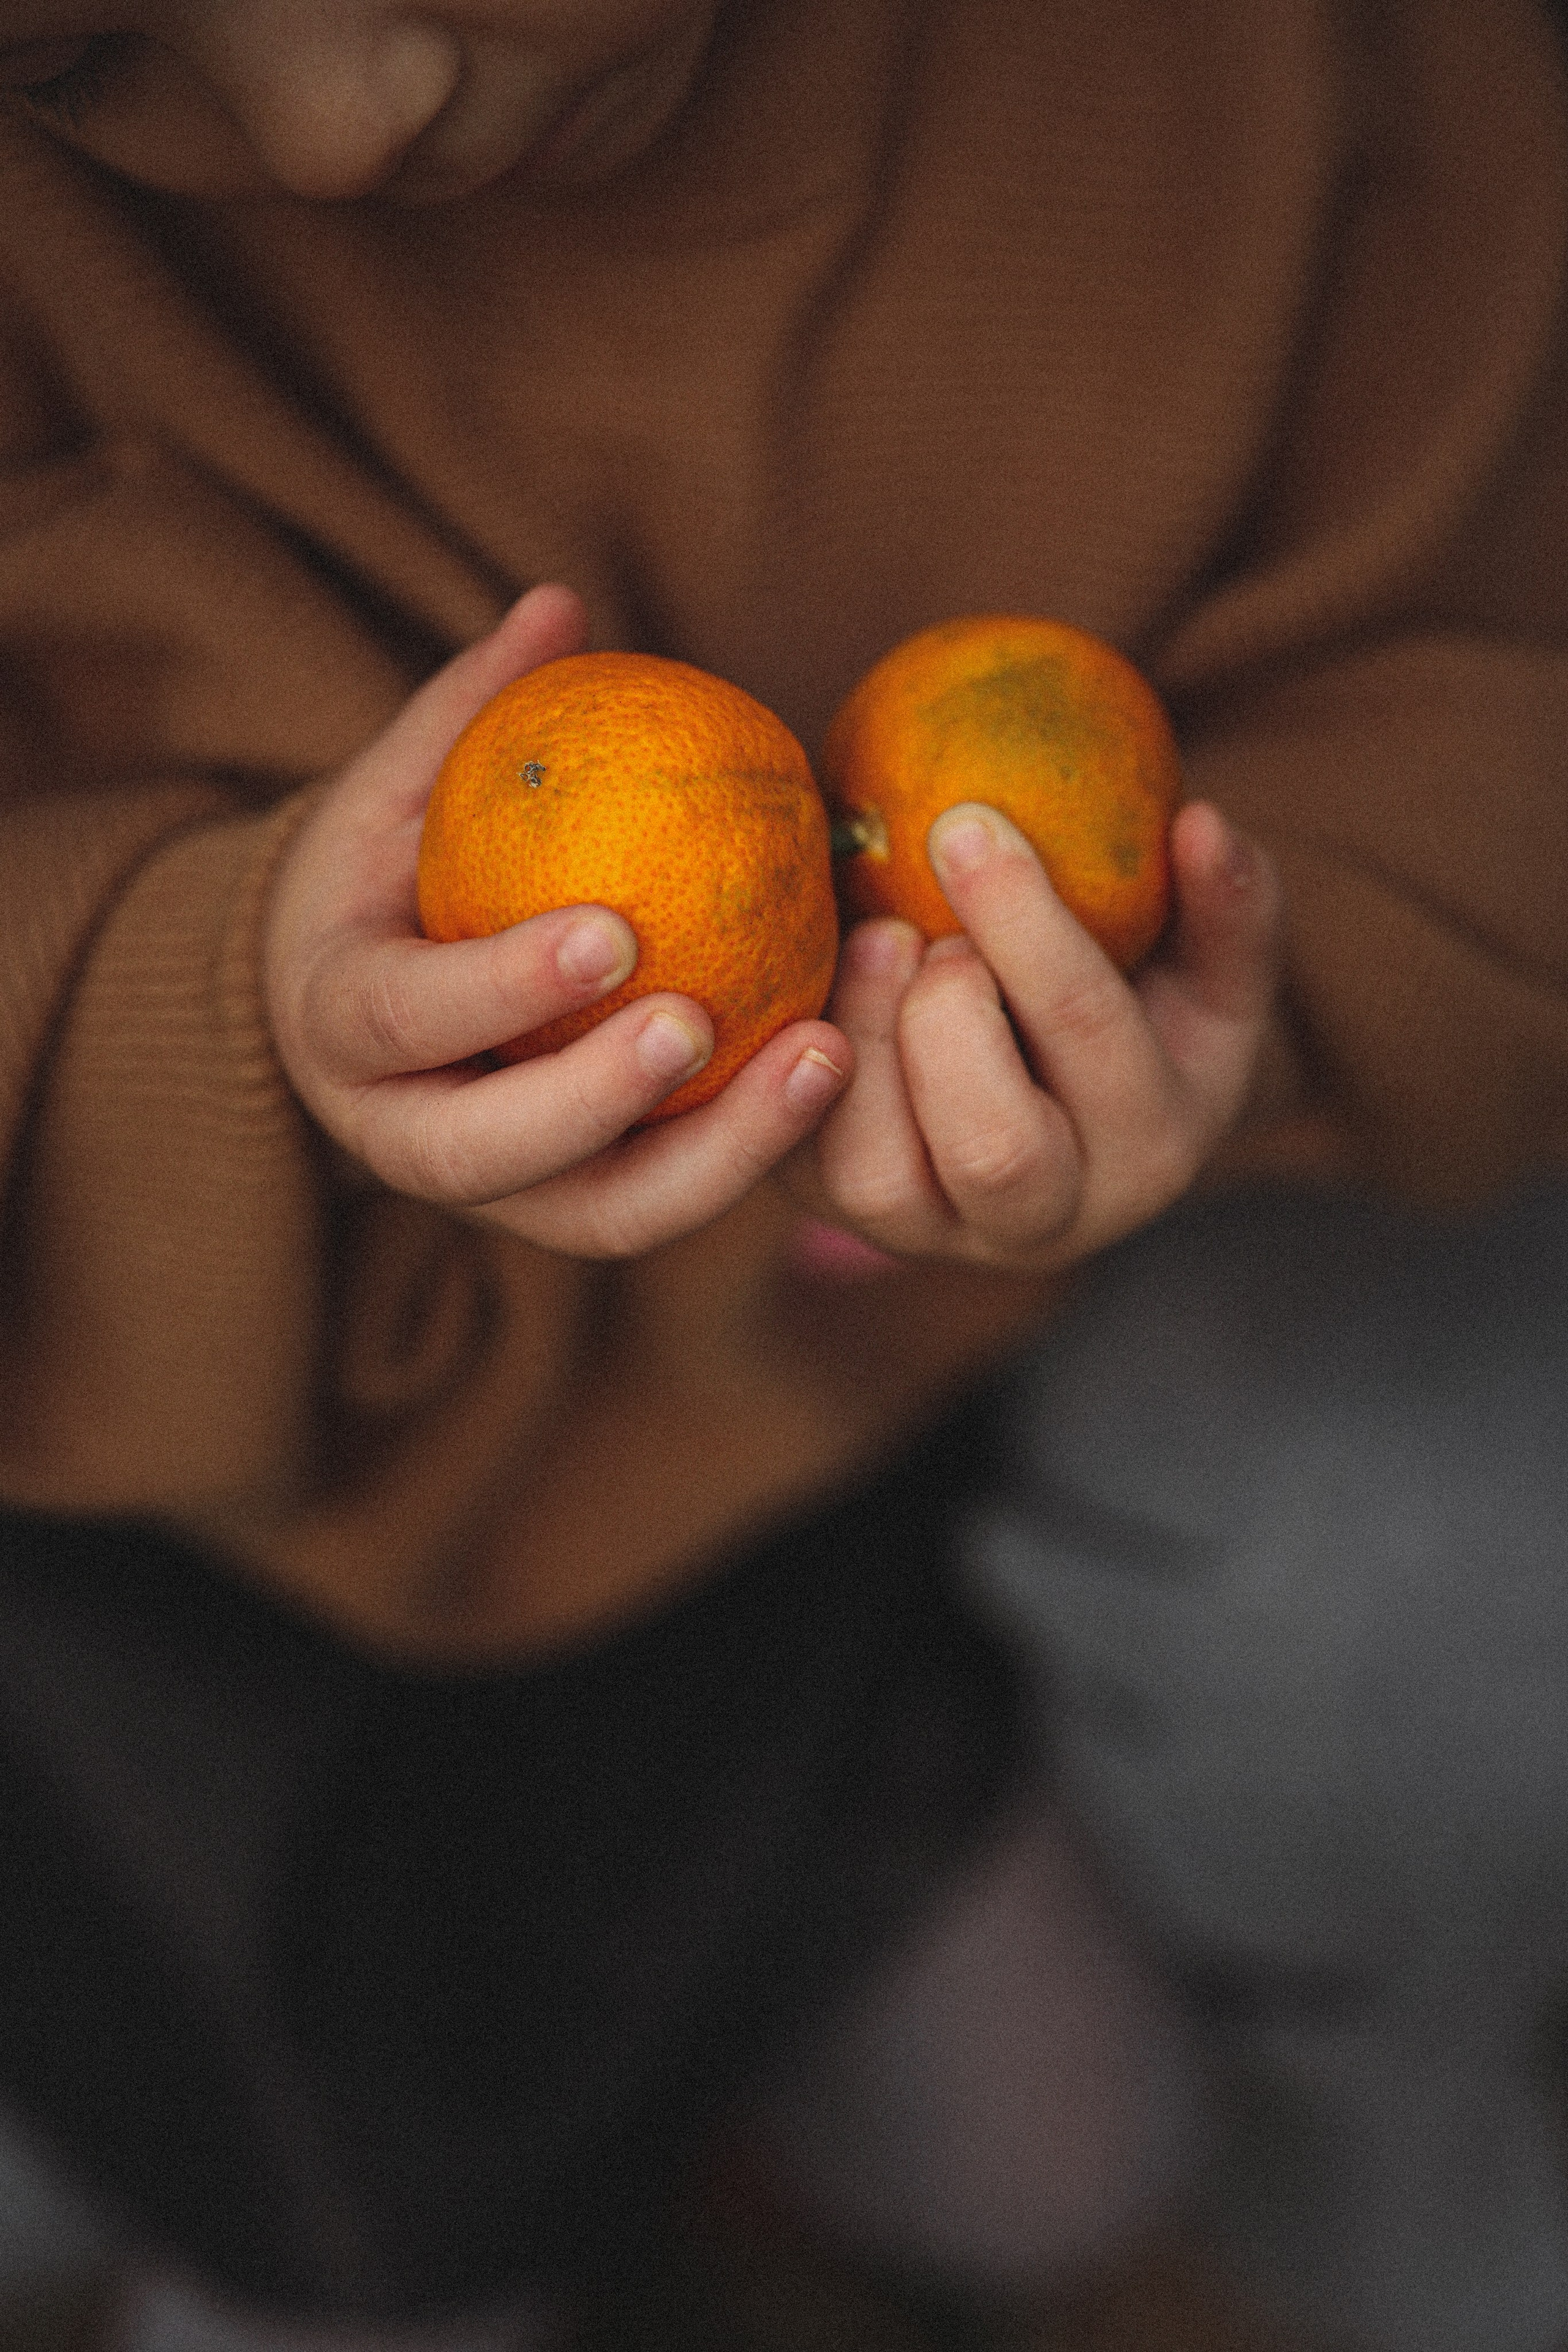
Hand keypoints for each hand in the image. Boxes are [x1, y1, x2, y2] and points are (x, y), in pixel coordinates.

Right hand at [264, 586, 850, 1256]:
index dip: (501, 986)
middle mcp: (401, 1134)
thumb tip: (560, 603)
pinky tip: (842, 1070)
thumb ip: (468, 713)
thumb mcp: (393, 793)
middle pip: (488, 1156)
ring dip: (718, 1154)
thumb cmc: (382, 880)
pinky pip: (671, 1200)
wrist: (355, 1014)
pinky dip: (755, 1151)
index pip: (405, 1016)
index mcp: (338, 1027)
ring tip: (824, 1056)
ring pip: (603, 1213)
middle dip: (597, 1102)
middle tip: (700, 1022)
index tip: (610, 931)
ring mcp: (495, 1196)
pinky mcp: (575, 1212)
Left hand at [782, 799, 1279, 1272]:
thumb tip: (1203, 824)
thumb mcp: (1210, 972)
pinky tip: (815, 974)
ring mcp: (932, 1235)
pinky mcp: (836, 1216)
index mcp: (1150, 1150)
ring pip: (877, 1178)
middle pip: (993, 1147)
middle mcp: (1045, 1222)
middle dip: (946, 1013)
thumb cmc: (1143, 1014)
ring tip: (876, 939)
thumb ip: (1227, 907)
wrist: (1057, 1113)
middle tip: (921, 926)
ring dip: (860, 1038)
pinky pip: (792, 1161)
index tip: (966, 821)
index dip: (1024, 925)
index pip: (1088, 1036)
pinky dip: (787, 1062)